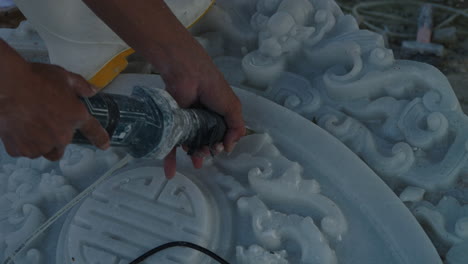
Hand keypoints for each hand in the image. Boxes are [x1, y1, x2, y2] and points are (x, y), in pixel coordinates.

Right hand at [0, 59, 109, 160]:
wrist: (5, 86)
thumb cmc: (34, 79)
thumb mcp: (64, 76)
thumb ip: (81, 86)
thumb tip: (92, 90)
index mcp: (76, 117)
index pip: (93, 132)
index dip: (100, 139)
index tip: (104, 145)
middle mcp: (60, 136)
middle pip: (62, 146)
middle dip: (56, 138)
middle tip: (44, 122)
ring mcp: (40, 145)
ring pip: (43, 150)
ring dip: (40, 142)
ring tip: (29, 123)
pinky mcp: (20, 149)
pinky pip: (23, 150)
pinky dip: (21, 142)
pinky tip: (17, 126)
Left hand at [161, 40, 245, 177]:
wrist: (188, 75)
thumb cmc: (213, 88)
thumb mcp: (233, 108)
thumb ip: (237, 129)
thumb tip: (228, 149)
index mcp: (218, 116)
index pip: (221, 136)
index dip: (221, 145)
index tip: (219, 149)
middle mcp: (202, 120)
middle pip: (205, 143)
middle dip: (207, 152)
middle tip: (206, 154)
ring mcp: (186, 123)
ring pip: (189, 145)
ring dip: (193, 155)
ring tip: (195, 159)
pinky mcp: (172, 125)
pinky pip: (169, 145)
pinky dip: (169, 160)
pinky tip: (170, 173)